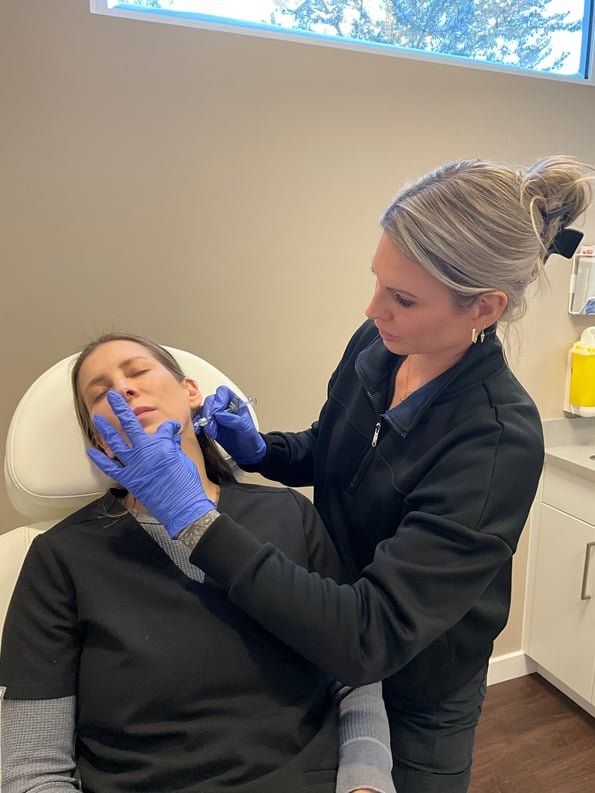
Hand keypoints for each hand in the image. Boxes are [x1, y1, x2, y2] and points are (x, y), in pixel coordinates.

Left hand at [87, 391, 214, 537]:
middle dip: (120, 408)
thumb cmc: (187, 483)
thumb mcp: (184, 459)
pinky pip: (111, 467)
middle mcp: (146, 451)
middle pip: (131, 424)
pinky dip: (100, 460)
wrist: (182, 506)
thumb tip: (170, 438)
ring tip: (97, 418)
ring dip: (105, 429)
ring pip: (116, 442)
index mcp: (162, 444)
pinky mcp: (129, 479)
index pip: (164, 428)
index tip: (171, 429)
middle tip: (113, 396)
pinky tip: (92, 451)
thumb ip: (173, 446)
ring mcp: (135, 465)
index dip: (169, 427)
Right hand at [201, 385, 265, 464]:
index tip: (217, 413)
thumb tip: (220, 415)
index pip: (223, 392)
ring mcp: (216, 416)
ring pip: (204, 410)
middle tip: (212, 425)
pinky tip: (203, 432)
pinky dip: (199, 426)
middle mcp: (224, 407)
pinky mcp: (210, 425)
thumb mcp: (247, 429)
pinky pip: (200, 421)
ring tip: (212, 432)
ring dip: (205, 421)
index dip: (218, 400)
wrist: (247, 453)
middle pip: (210, 400)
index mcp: (235, 402)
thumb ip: (235, 420)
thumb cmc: (250, 439)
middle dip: (209, 412)